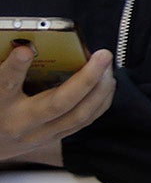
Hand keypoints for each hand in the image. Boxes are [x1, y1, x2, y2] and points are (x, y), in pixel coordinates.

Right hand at [0, 42, 114, 165]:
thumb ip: (10, 68)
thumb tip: (28, 44)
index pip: (4, 84)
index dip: (14, 67)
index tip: (25, 49)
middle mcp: (19, 122)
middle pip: (57, 104)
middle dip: (86, 79)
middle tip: (103, 55)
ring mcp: (39, 135)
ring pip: (78, 116)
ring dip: (100, 90)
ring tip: (109, 67)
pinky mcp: (54, 139)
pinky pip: (84, 121)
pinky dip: (100, 101)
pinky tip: (107, 83)